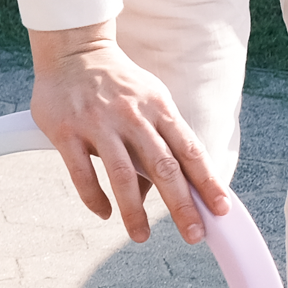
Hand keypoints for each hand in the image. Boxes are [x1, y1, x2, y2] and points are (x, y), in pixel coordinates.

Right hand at [27, 24, 230, 244]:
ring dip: (134, 212)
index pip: (189, 151)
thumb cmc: (116, 84)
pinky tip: (105, 213)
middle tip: (194, 235)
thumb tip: (156, 189)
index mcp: (158, 108)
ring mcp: (98, 124)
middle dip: (181, 205)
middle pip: (163, 167)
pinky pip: (83, 174)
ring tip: (141, 236)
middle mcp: (132, 116)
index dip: (207, 181)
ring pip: (122, 175)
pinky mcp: (66, 132)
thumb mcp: (147, 101)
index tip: (220, 209)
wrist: (73, 50)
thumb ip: (157, 141)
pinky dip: (95, 199)